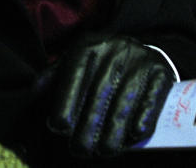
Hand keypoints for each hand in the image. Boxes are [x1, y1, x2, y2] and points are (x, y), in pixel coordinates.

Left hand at [45, 34, 174, 156]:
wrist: (141, 50)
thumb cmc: (100, 65)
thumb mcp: (75, 63)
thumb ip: (54, 78)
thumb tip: (34, 95)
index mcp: (88, 46)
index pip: (74, 76)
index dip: (66, 103)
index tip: (60, 128)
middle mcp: (114, 48)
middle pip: (99, 92)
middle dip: (89, 126)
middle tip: (81, 150)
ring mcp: (139, 58)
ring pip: (125, 99)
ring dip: (115, 130)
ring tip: (106, 150)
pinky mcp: (160, 70)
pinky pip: (152, 98)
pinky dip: (144, 118)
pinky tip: (135, 135)